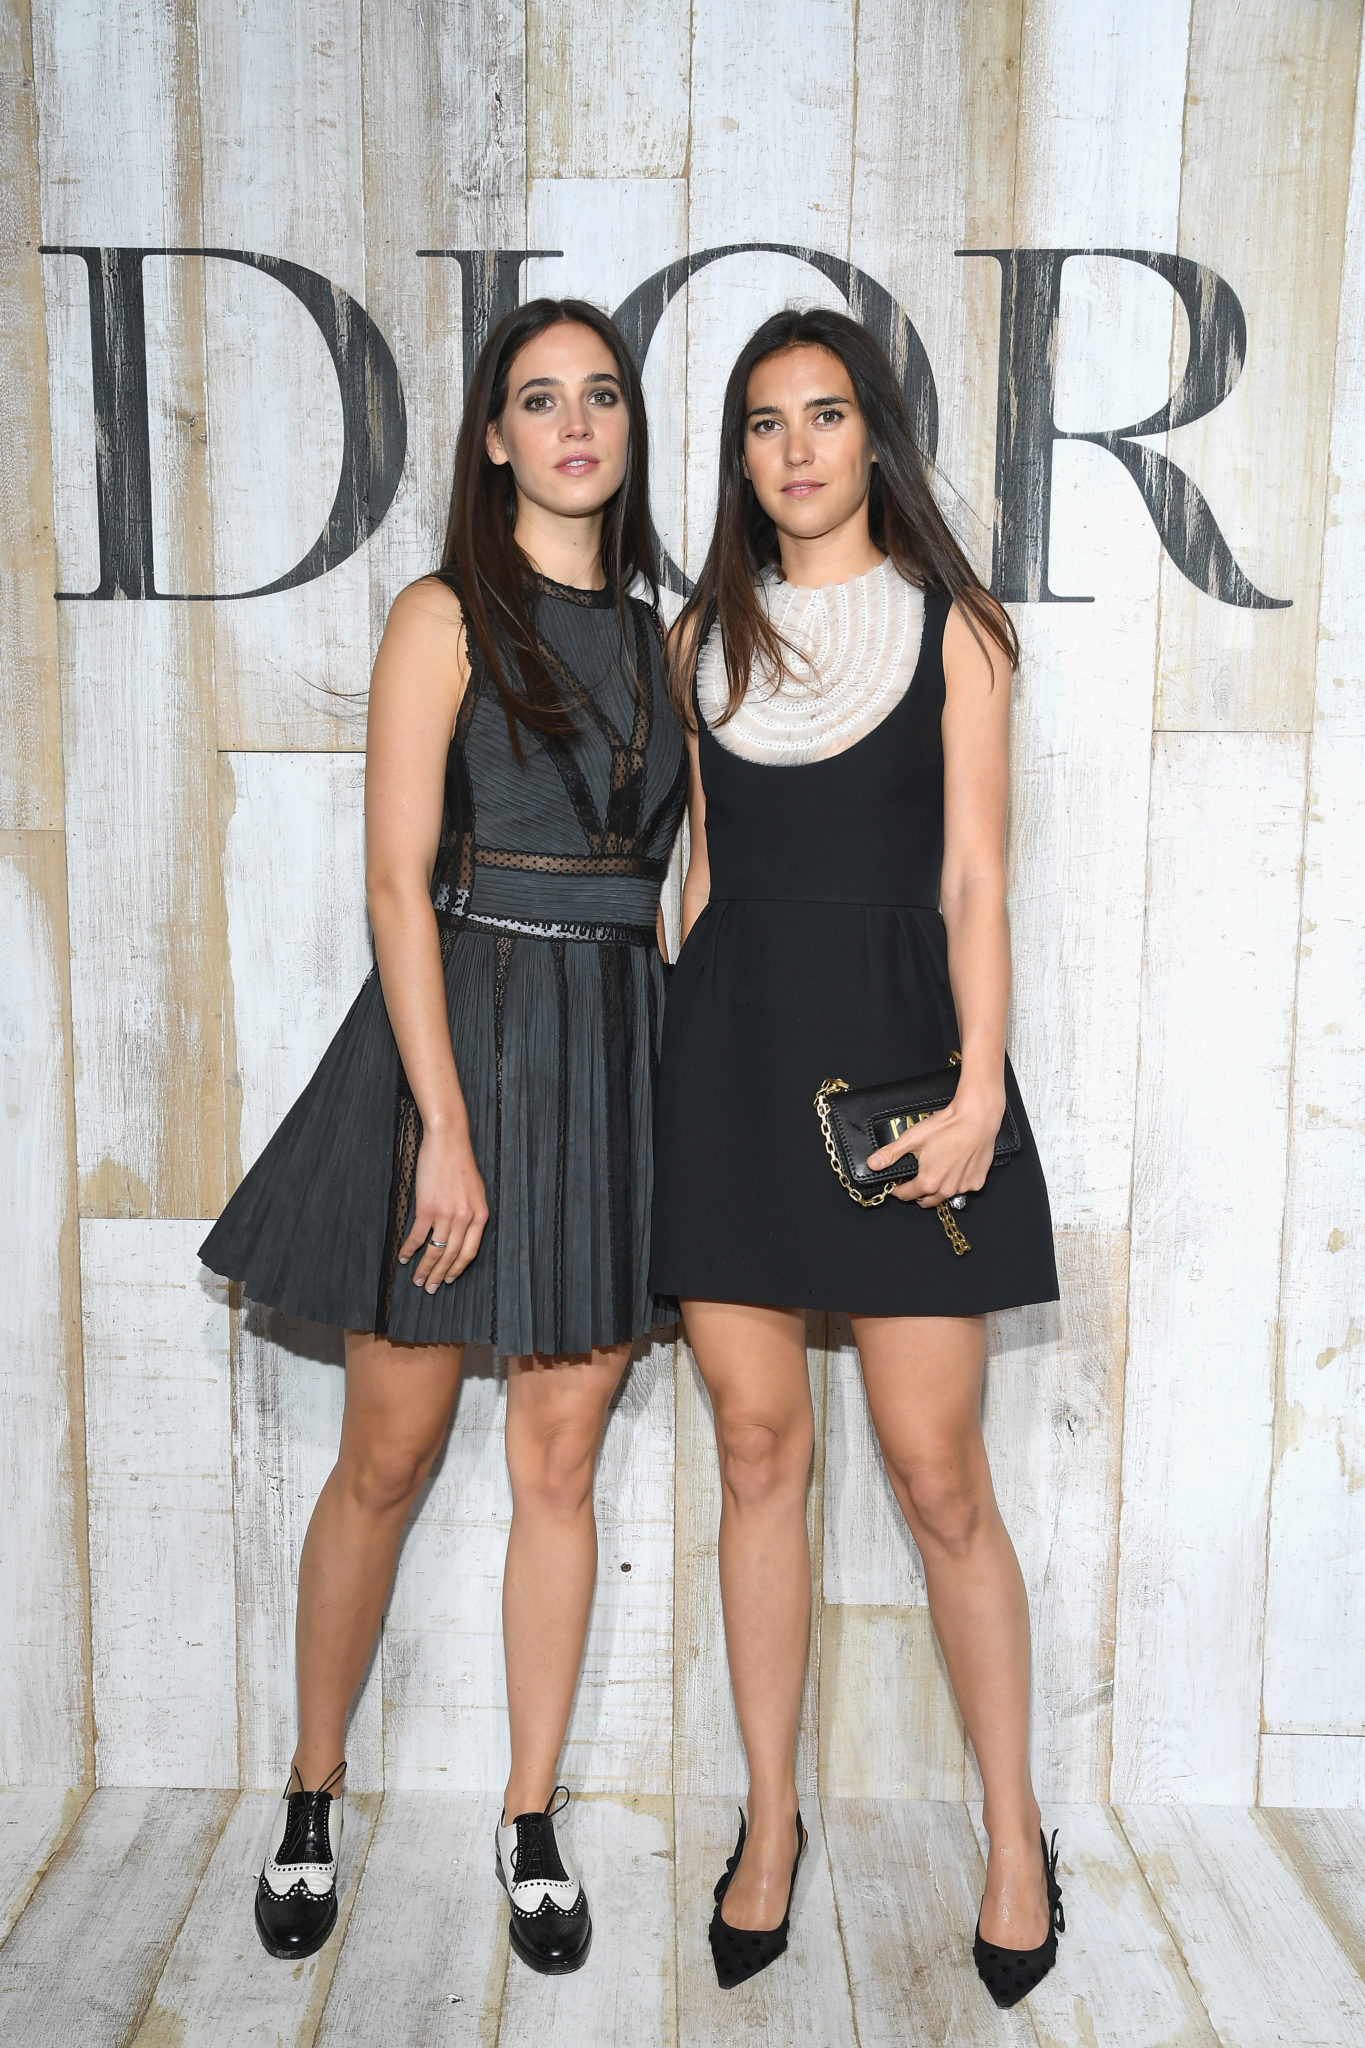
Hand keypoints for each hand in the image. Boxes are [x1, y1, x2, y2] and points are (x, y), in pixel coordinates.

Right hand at [398, 1125, 488, 1290]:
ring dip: (424, 1268)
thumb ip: (471, 1214)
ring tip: (416, 1280)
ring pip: (435, 1251)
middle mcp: (465, 1218)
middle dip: (438, 1275)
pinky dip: (409, 1249)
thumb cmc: (460, 1164)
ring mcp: (446, 1214)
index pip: (470, 1252)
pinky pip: (418, 1236)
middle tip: (429, 1288)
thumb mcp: (476, 1191)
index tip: (448, 1280)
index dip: (457, 1269)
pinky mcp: (427, 1208)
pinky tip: (403, 1257)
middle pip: (451, 1256)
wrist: (448, 1141)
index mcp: (480, 1215)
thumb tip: (462, 1234)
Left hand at [865, 1084, 1004, 1207]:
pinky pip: (963, 1188)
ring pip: (945, 1195)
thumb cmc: (948, 1126)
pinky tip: (955, 1166)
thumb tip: (874, 1164)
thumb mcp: (912, 1138)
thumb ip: (890, 1154)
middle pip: (926, 1201)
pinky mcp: (977, 1182)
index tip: (897, 1185)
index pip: (907, 1195)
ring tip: (937, 1168)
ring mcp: (964, 1187)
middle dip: (918, 1192)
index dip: (898, 1189)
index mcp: (928, 1182)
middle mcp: (947, 1189)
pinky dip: (957, 1181)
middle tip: (916, 1178)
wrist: (977, 1118)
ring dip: (939, 1187)